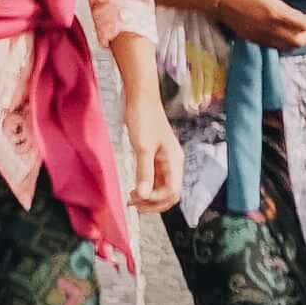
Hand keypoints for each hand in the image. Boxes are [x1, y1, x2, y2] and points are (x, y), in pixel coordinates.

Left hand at [118, 60, 181, 213]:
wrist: (140, 97)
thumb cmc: (143, 118)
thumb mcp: (142, 147)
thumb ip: (144, 172)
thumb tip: (144, 196)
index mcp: (174, 161)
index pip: (172, 192)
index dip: (156, 200)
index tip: (138, 199)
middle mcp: (173, 163)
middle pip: (169, 193)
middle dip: (153, 203)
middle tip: (134, 206)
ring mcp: (165, 160)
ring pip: (161, 187)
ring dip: (148, 196)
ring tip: (131, 199)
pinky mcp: (155, 156)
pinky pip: (154, 178)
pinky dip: (145, 187)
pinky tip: (134, 189)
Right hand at [201, 0, 305, 52]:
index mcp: (276, 13)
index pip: (305, 24)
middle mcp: (270, 28)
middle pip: (299, 40)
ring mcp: (260, 36)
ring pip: (287, 46)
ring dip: (301, 41)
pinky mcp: (252, 38)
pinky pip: (274, 46)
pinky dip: (286, 44)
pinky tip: (287, 36)